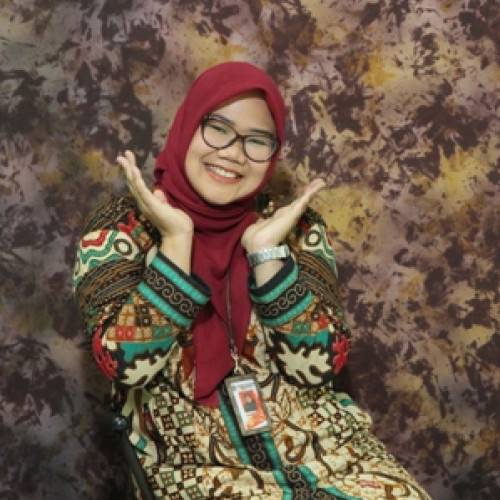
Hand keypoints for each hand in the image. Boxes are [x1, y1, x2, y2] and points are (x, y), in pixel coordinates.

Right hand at [117, 151, 193, 271]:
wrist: (179, 234)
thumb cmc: (175, 222)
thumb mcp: (167, 206)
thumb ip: (161, 198)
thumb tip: (157, 190)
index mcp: (146, 202)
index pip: (136, 183)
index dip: (131, 171)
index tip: (128, 158)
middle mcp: (143, 202)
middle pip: (132, 182)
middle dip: (127, 167)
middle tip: (122, 154)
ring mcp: (146, 204)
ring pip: (134, 184)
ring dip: (130, 170)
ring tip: (124, 159)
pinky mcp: (152, 206)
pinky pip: (143, 191)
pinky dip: (138, 181)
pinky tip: (134, 171)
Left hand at [242, 178, 325, 252]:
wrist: (260, 245)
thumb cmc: (255, 239)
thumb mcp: (255, 229)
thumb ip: (260, 223)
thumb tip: (260, 221)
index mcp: (277, 220)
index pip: (288, 208)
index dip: (295, 202)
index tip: (299, 196)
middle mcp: (286, 216)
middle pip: (298, 202)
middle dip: (306, 193)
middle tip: (316, 184)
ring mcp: (291, 214)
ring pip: (303, 200)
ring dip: (311, 190)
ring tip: (321, 181)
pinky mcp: (295, 213)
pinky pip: (304, 200)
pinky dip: (312, 192)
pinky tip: (320, 184)